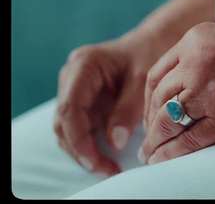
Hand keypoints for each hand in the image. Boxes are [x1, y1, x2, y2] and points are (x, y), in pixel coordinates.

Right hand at [54, 31, 158, 176]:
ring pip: (68, 128)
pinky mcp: (85, 101)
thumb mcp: (143, 80)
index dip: (78, 138)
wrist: (150, 44)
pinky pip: (80, 127)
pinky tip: (106, 158)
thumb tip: (115, 143)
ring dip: (84, 151)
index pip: (69, 107)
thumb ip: (128, 110)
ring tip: (108, 169)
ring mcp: (76, 90)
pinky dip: (90, 145)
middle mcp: (73, 78)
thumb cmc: (148, 54)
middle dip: (81, 150)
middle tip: (106, 170)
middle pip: (64, 121)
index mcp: (84, 66)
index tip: (94, 160)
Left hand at [139, 21, 214, 164]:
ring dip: (155, 141)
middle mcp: (195, 62)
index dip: (147, 101)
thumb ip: (203, 63)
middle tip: (148, 141)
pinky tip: (165, 160)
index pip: (156, 75)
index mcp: (195, 40)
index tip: (149, 117)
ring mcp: (209, 89)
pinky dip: (172, 153)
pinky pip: (188, 140)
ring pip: (167, 120)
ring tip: (150, 156)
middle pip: (157, 99)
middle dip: (148, 124)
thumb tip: (184, 94)